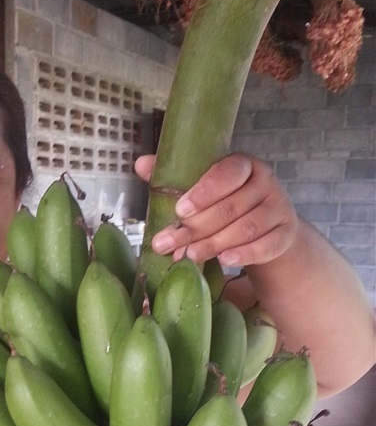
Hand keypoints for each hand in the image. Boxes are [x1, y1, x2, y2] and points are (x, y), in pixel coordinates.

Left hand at [134, 152, 298, 268]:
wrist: (268, 227)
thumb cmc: (229, 203)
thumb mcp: (205, 189)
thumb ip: (176, 178)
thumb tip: (141, 164)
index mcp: (243, 165)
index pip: (226, 173)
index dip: (203, 192)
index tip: (180, 210)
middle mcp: (265, 183)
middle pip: (230, 207)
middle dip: (196, 228)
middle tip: (169, 243)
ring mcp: (278, 209)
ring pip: (246, 228)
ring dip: (214, 244)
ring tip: (189, 256)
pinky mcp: (285, 234)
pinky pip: (266, 246)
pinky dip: (245, 254)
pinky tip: (225, 261)